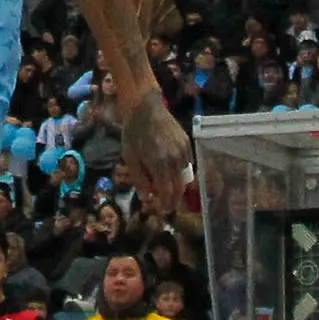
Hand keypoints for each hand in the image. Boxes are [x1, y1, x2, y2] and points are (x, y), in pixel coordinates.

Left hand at [116, 96, 196, 218]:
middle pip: (179, 188)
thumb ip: (139, 180)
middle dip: (174, 200)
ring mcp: (183, 151)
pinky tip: (173, 172)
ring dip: (178, 187)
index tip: (163, 211)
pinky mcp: (187, 144)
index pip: (167, 193)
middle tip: (168, 207)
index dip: (166, 205)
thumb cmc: (134, 134)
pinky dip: (182, 172)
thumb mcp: (130, 158)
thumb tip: (148, 198)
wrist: (146, 108)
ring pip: (185, 177)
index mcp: (159, 165)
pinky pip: (188, 164)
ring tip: (170, 191)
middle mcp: (175, 160)